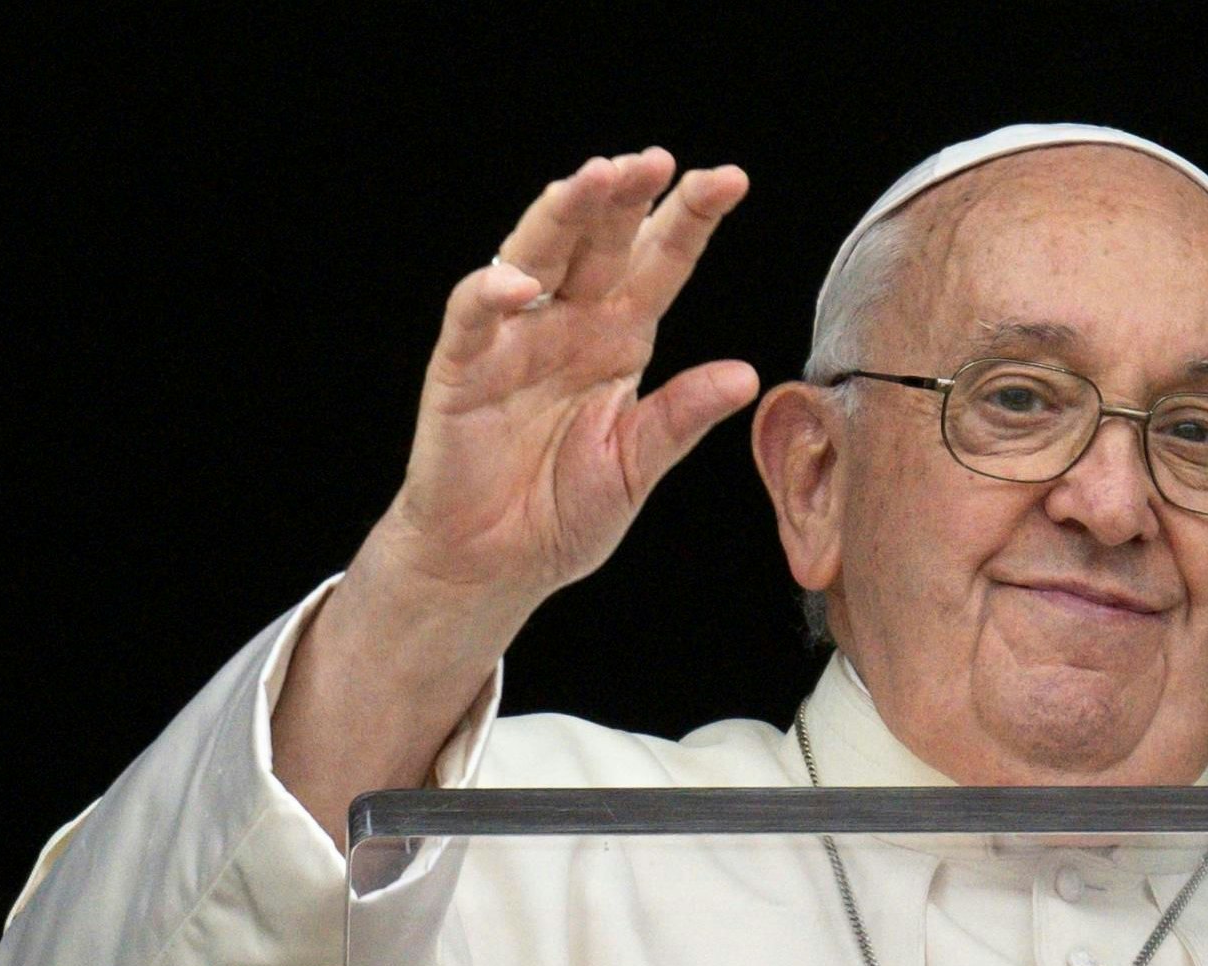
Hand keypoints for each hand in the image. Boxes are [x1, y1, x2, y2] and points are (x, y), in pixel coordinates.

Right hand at [356, 147, 756, 619]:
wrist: (498, 562)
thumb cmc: (565, 509)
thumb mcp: (638, 463)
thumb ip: (682, 417)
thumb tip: (745, 374)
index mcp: (620, 337)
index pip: (660, 263)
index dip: (690, 219)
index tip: (729, 179)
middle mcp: (568, 323)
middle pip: (598, 241)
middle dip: (623, 196)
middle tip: (653, 160)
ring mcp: (512, 339)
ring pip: (535, 255)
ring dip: (562, 215)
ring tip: (594, 178)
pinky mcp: (461, 369)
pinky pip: (474, 319)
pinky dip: (491, 295)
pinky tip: (518, 281)